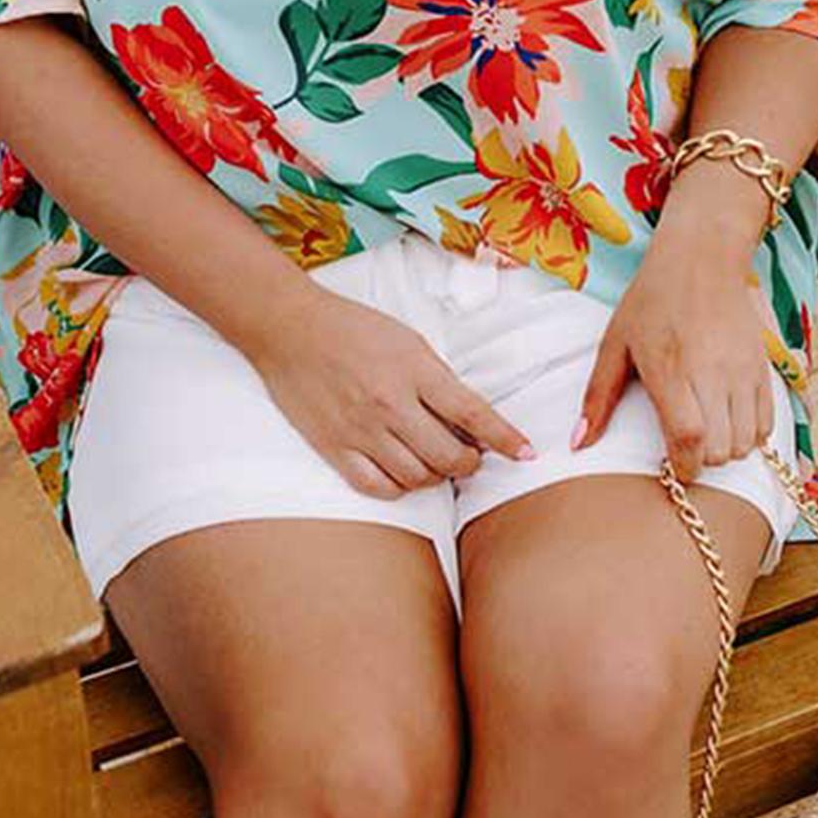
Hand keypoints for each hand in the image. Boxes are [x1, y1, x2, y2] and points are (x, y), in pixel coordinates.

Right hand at [243, 285, 535, 499]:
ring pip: (416, 477)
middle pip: (448, 456)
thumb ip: (438, 380)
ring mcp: (361, 429)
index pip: (473, 413)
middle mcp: (390, 404)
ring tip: (437, 463)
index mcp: (414, 370)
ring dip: (436, 476)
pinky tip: (404, 475)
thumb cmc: (352, 328)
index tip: (526, 452)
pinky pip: (378, 486)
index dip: (505, 438)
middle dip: (469, 463)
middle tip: (470, 457)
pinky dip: (399, 488)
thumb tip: (468, 421)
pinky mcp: (335, 447)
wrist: (290, 329)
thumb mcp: (408, 341)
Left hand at [574, 234, 774, 483]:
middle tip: (684, 443)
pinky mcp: (762, 367)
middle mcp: (711, 373)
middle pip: (721, 449)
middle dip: (702, 460)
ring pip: (746, 443)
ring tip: (707, 429)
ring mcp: (742, 371)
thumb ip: (598, 398)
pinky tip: (728, 419)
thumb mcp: (615, 343)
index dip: (683, 466)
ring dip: (726, 448)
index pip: (689, 438)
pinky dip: (749, 434)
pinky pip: (767, 424)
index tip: (671, 467)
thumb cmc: (651, 301)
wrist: (702, 259)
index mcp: (669, 369)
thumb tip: (577, 444)